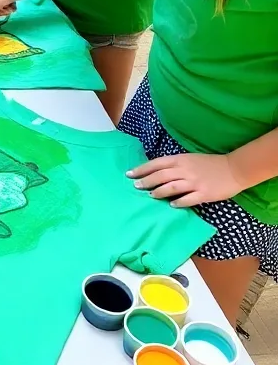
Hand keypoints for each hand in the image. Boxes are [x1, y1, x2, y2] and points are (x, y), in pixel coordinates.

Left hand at [127, 153, 243, 207]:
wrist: (233, 169)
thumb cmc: (209, 163)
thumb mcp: (189, 159)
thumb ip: (174, 164)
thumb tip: (156, 172)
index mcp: (180, 159)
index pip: (156, 164)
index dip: (142, 169)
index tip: (129, 174)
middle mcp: (184, 170)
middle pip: (160, 176)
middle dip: (146, 181)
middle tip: (135, 186)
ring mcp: (194, 182)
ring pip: (171, 187)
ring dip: (158, 192)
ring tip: (150, 196)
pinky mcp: (204, 193)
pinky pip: (188, 199)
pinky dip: (178, 202)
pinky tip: (171, 205)